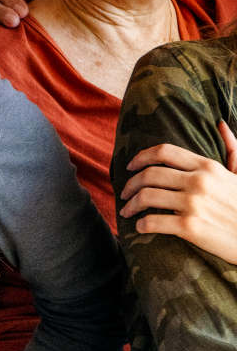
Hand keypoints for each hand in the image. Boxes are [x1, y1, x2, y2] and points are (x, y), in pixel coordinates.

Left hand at [121, 122, 236, 264]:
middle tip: (124, 193)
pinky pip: (152, 222)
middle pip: (149, 175)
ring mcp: (193, 204)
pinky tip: (140, 227)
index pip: (164, 152)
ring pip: (146, 197)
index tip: (130, 166)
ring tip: (127, 211)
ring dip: (130, 205)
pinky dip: (141, 225)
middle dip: (130, 184)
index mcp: (208, 167)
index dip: (141, 157)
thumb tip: (220, 123)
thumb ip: (232, 148)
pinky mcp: (190, 227)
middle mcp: (198, 182)